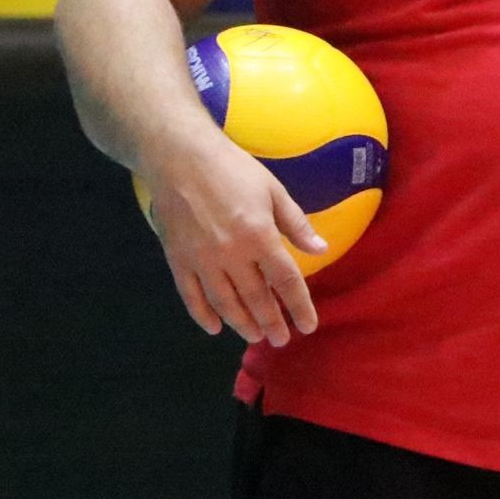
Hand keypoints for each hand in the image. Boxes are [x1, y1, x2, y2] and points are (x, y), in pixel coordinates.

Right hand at [144, 135, 326, 346]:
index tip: (308, 326)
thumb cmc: (233, 169)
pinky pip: (191, 297)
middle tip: (281, 340)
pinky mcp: (178, 261)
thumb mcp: (273, 190)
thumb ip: (295, 223)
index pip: (286, 280)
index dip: (299, 306)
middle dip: (272, 322)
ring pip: (225, 303)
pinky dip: (203, 316)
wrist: (180, 158)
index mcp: (260, 236)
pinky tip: (215, 328)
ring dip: (242, 324)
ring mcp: (202, 261)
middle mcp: (232, 255)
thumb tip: (321, 249)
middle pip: (257, 298)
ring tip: (255, 336)